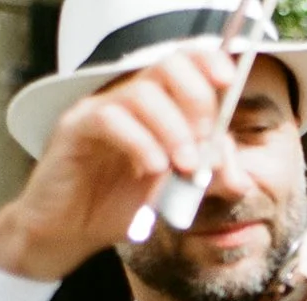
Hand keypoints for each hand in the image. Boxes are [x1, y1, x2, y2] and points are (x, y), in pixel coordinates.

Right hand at [0, 49, 237, 281]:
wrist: (73, 231)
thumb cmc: (121, 204)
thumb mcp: (177, 191)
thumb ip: (206, 175)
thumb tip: (234, 168)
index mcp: (158, 105)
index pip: (184, 63)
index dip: (208, 63)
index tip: (228, 81)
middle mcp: (128, 99)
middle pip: (167, 66)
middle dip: (196, 99)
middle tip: (205, 139)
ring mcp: (100, 109)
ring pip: (141, 94)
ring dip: (173, 130)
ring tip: (184, 166)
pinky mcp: (74, 127)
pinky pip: (109, 119)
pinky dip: (140, 142)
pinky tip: (153, 169)